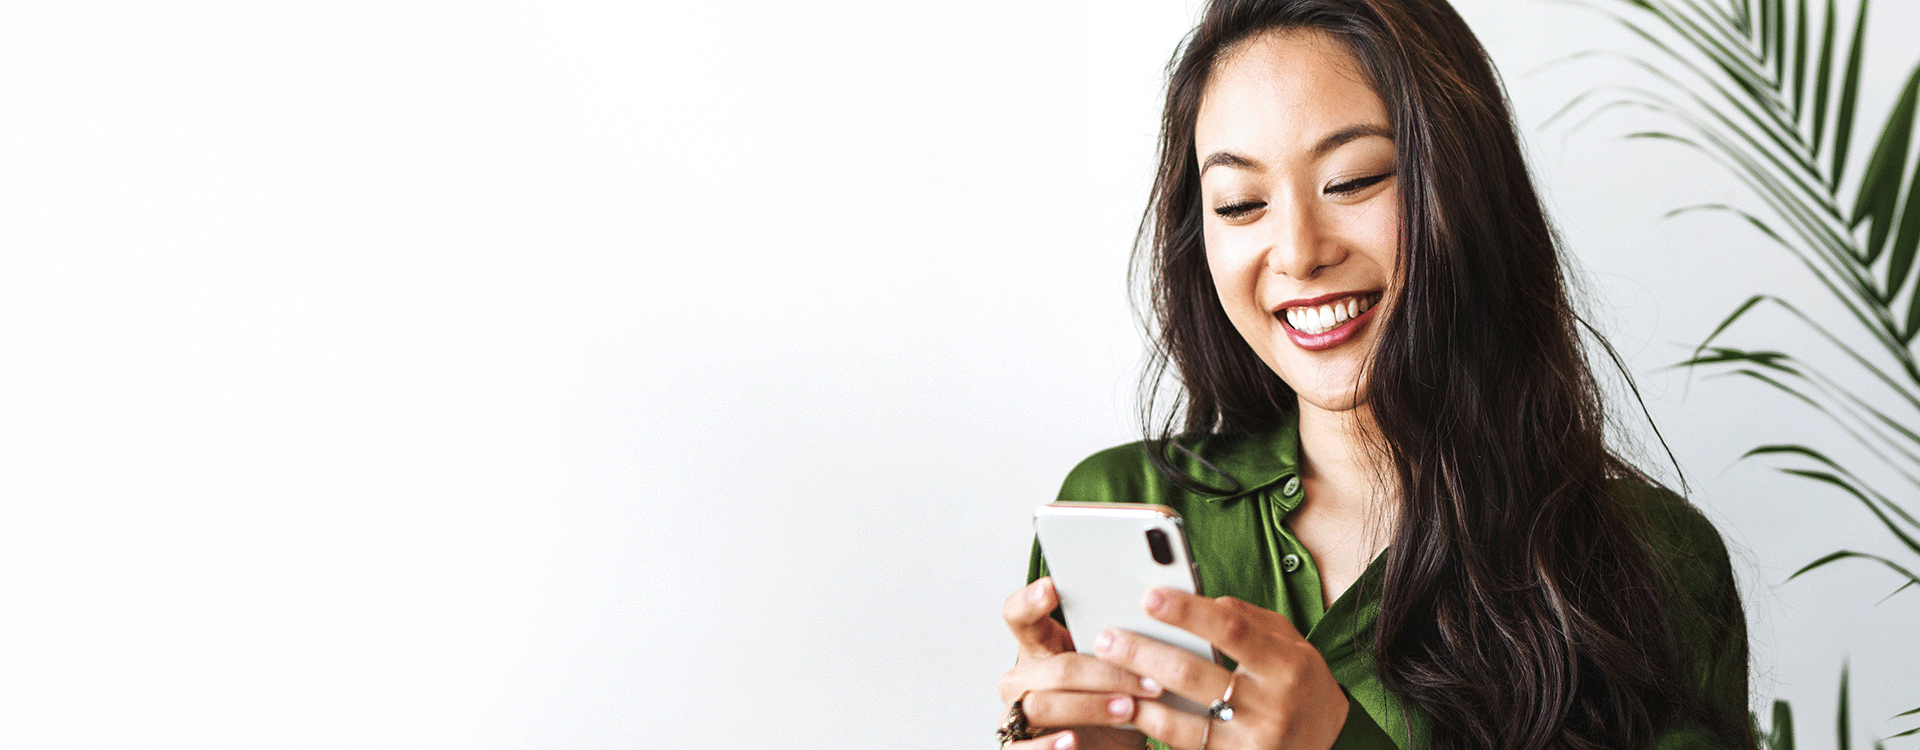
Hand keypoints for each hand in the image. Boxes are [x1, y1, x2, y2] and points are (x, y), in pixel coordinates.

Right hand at [998, 577, 1162, 749]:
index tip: (1053, 587)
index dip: (1031, 600)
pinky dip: (1047, 745)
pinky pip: (1023, 747)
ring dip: (1089, 706)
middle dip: (1104, 674)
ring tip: (1127, 710)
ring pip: (1042, 703)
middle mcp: (1024, 677)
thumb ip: (1123, 648)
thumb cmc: (1110, 707)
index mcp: (1041, 647)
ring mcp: (1016, 711)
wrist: (1107, 749)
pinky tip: (1071, 741)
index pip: (1020, 615)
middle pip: (1055, 667)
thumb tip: (1163, 622)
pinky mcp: (1017, 745)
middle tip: (1146, 682)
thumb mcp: (1119, 673)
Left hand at [1093, 589, 1348, 749]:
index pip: (1231, 630)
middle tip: (1106, 638)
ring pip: (1180, 721)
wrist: (1328, 741)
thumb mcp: (1288, 642)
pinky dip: (1152, 726)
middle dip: (1142, 654)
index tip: (1149, 596)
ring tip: (1104, 675)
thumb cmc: (1299, 681)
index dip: (1187, 612)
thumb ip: (1246, 618)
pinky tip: (1128, 709)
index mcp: (1286, 665)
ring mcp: (1253, 744)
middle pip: (1193, 676)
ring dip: (1135, 697)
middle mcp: (1271, 707)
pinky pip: (1183, 747)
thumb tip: (1198, 601)